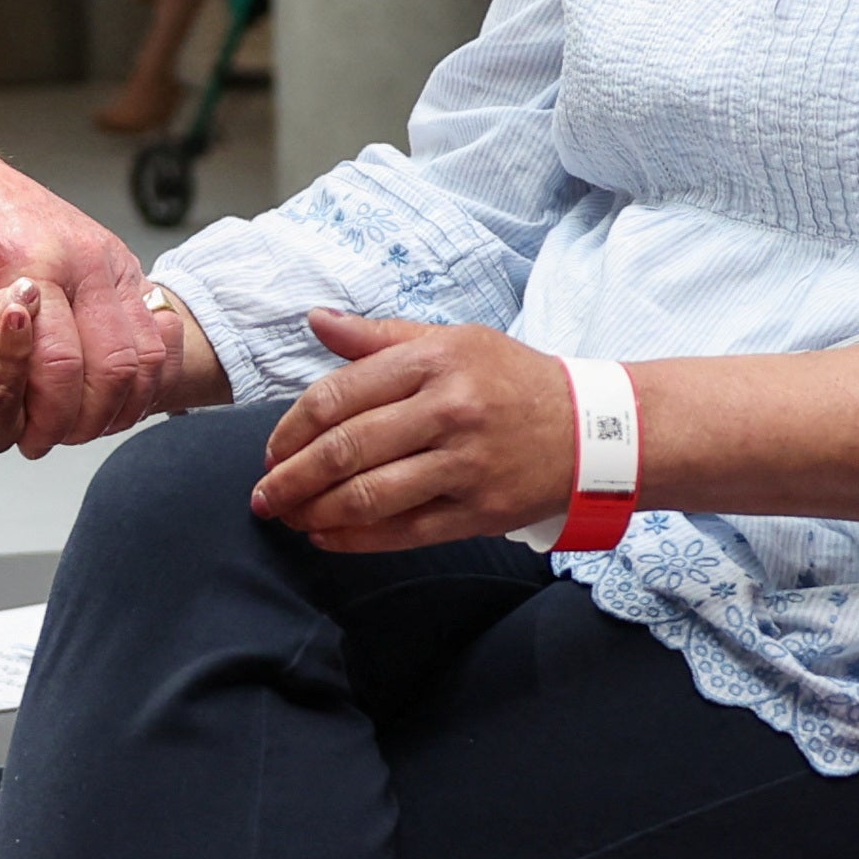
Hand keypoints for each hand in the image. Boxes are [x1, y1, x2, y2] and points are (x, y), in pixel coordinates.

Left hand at [0, 124, 193, 454]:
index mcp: (31, 259)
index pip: (53, 355)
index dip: (41, 409)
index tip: (23, 440)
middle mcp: (81, 260)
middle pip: (106, 367)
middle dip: (77, 416)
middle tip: (46, 440)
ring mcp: (112, 265)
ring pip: (135, 361)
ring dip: (110, 406)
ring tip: (74, 429)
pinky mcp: (128, 273)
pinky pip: (152, 346)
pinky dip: (135, 384)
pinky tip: (104, 406)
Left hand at [249, 311, 578, 548]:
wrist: (594, 430)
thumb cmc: (512, 381)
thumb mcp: (452, 341)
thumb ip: (379, 337)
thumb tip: (318, 320)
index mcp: (435, 360)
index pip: (338, 396)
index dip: (291, 429)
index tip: (271, 450)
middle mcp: (449, 409)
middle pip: (345, 449)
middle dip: (291, 477)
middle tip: (264, 494)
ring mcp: (465, 464)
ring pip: (369, 495)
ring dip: (316, 512)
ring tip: (289, 518)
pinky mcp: (480, 511)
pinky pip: (404, 532)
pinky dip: (355, 539)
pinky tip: (326, 537)